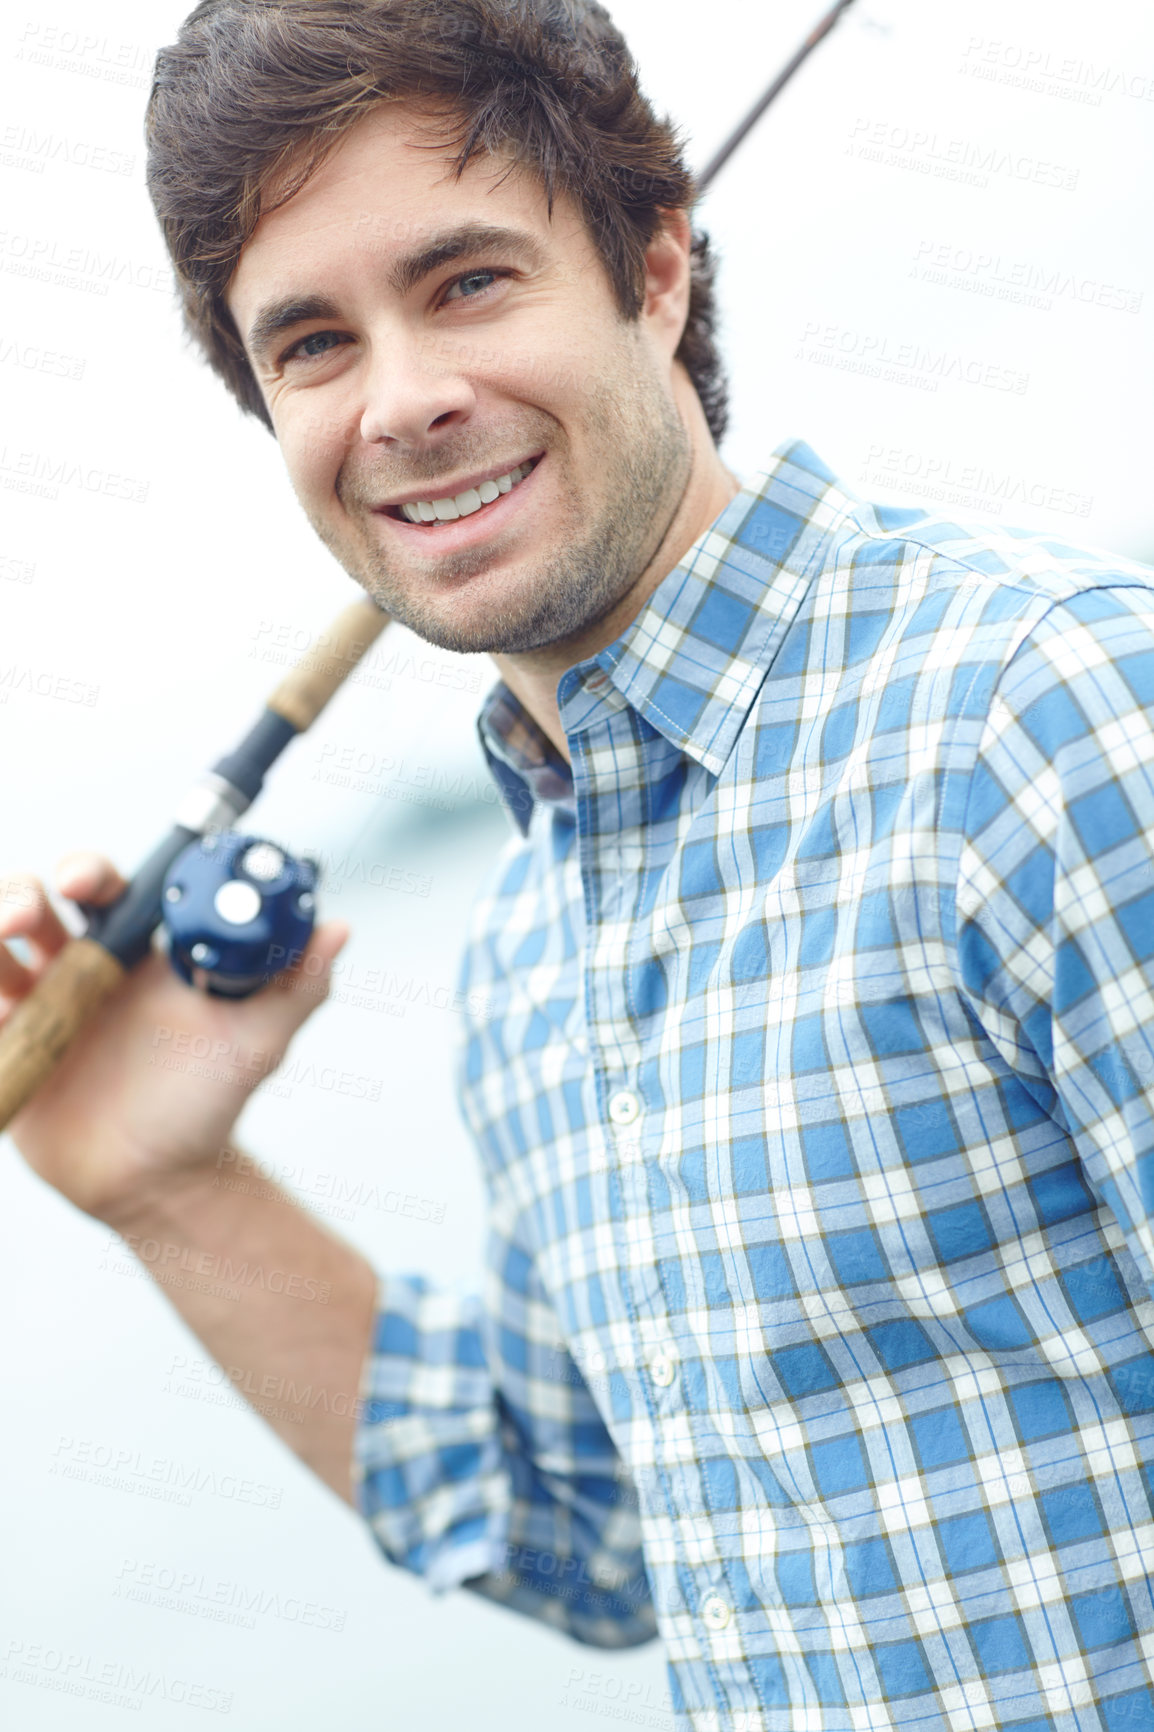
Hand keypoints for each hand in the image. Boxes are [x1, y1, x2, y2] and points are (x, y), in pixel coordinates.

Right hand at [0, 851, 348, 1225]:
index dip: (92, 871)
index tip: (90, 881)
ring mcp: (42, 1006)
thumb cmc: (210, 1103)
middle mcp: (87, 968)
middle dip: (26, 889)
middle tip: (32, 905)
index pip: (110, 889)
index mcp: (141, 953)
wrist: (160, 1182)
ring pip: (1, 944)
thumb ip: (297, 987)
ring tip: (5, 936)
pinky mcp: (9, 1046)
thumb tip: (338, 930)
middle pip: (42, 903)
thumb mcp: (257, 1043)